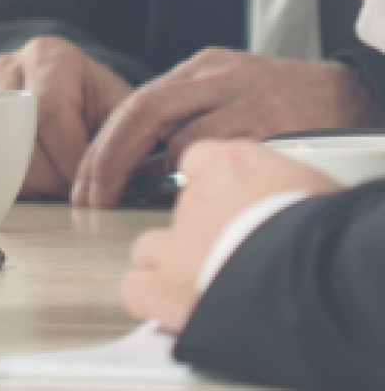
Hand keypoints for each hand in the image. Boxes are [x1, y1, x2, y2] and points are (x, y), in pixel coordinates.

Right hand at [0, 37, 130, 196]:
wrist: (77, 97)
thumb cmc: (101, 107)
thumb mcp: (122, 112)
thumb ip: (117, 137)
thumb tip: (108, 181)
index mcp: (48, 56)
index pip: (48, 112)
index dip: (68, 159)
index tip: (89, 185)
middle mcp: (7, 66)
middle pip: (17, 134)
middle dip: (49, 176)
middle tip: (71, 189)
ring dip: (28, 182)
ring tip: (54, 181)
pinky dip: (8, 181)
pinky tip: (33, 177)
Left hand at [72, 50, 380, 207]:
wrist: (353, 95)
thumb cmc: (284, 104)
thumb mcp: (227, 95)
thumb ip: (184, 119)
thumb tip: (139, 167)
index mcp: (202, 69)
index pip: (135, 104)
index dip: (104, 146)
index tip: (86, 183)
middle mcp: (217, 78)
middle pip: (143, 112)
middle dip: (109, 160)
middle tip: (91, 199)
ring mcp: (244, 98)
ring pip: (180, 140)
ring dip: (157, 177)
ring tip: (142, 202)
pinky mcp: (272, 123)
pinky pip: (221, 158)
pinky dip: (200, 181)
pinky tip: (195, 197)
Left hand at [121, 141, 340, 332]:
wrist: (318, 274)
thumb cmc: (331, 234)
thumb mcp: (318, 192)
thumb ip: (286, 189)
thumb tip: (289, 202)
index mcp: (234, 165)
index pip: (201, 161)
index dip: (213, 188)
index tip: (231, 207)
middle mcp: (197, 198)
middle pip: (182, 210)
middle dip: (201, 233)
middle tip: (231, 257)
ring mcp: (178, 243)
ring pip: (151, 248)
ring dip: (170, 266)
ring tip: (204, 286)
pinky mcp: (169, 288)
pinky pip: (138, 288)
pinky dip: (151, 299)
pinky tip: (173, 308)